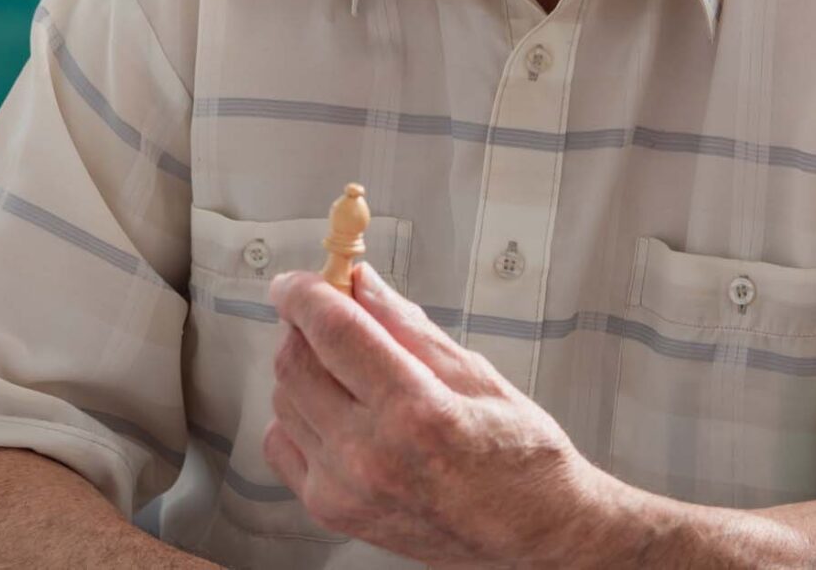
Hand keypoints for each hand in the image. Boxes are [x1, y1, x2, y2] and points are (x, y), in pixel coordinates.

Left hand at [262, 265, 632, 567]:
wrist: (534, 533)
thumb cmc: (520, 458)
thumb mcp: (475, 374)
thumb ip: (407, 326)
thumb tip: (361, 284)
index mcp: (415, 411)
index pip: (332, 331)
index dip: (304, 292)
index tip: (297, 281)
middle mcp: (371, 454)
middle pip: (295, 362)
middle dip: (303, 325)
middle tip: (328, 312)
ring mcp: (346, 488)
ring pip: (283, 400)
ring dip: (303, 369)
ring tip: (345, 367)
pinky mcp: (332, 511)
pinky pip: (282, 444)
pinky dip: (297, 416)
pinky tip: (334, 410)